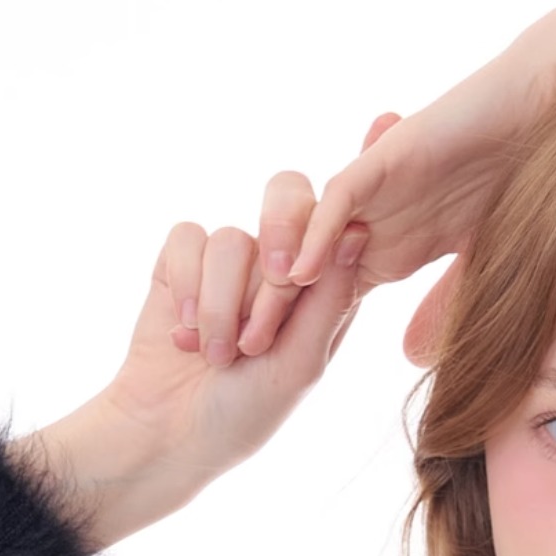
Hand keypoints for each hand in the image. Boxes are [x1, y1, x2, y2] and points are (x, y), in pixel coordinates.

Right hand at [12, 160, 381, 551]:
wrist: (168, 433)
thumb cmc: (244, 414)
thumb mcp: (300, 365)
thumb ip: (329, 297)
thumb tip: (356, 228)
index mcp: (322, 289)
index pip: (345, 218)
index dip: (363, 166)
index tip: (387, 121)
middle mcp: (277, 265)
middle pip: (288, 197)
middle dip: (283, 234)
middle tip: (283, 280)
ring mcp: (228, 262)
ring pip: (234, 238)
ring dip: (226, 303)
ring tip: (220, 355)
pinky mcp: (179, 262)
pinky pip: (189, 240)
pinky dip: (189, 291)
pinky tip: (188, 335)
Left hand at [262, 0, 555, 368]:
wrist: (548, 107)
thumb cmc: (524, 181)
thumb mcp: (480, 268)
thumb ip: (444, 307)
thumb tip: (410, 354)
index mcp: (391, 243)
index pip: (327, 296)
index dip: (293, 334)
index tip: (258, 379)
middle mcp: (373, 216)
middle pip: (302, 272)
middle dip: (264, 314)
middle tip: (223, 357)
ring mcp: (377, 186)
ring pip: (308, 237)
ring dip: (276, 283)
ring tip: (247, 326)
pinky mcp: (390, 157)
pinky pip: (342, 197)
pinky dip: (319, 232)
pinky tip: (297, 269)